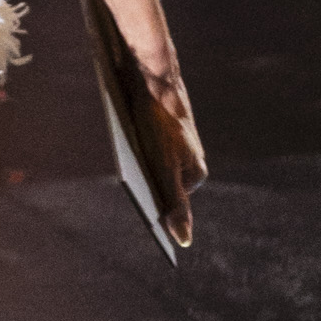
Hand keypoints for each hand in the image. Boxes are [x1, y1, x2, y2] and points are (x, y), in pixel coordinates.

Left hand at [138, 50, 206, 246]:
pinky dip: (136, 152)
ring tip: (127, 163)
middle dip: (144, 188)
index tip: (139, 217)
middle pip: (161, 185)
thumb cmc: (159, 124)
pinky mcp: (165, 133)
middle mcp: (191, 161)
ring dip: (138, 169)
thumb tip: (185, 240)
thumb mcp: (163, 168)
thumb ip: (175, 203)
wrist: (153, 80)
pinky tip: (124, 146)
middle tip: (130, 181)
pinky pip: (148, 149)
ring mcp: (179, 147)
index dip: (154, 212)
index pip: (171, 204)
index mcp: (196, 173)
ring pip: (153, 167)